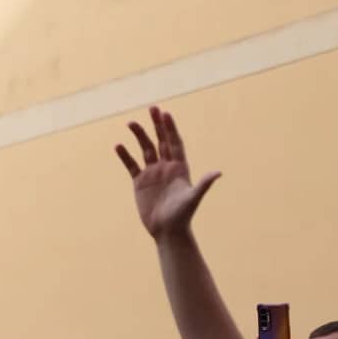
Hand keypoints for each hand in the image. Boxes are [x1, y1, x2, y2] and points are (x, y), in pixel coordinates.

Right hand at [115, 107, 221, 239]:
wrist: (168, 231)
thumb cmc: (183, 215)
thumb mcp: (193, 198)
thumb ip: (204, 184)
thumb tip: (218, 173)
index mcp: (180, 168)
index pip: (174, 143)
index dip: (171, 128)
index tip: (165, 113)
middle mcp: (166, 167)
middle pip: (161, 141)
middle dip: (157, 124)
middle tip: (152, 108)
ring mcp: (152, 174)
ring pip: (145, 149)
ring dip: (139, 136)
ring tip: (131, 123)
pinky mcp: (140, 182)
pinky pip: (131, 165)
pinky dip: (125, 155)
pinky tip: (118, 146)